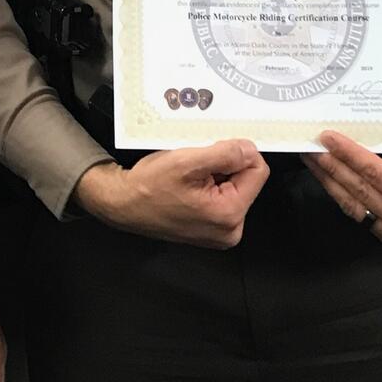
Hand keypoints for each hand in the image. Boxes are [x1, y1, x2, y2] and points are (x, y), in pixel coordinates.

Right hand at [72, 140, 269, 247]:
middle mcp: (230, 229)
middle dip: (225, 165)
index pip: (258, 171)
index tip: (214, 149)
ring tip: (189, 175)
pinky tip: (188, 183)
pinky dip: (209, 183)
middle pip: (246, 179)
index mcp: (229, 215)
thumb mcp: (187, 162)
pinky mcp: (211, 228)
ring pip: (234, 185)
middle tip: (196, 164)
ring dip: (216, 173)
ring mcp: (221, 231)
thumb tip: (250, 149)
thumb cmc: (148, 187)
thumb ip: (226, 154)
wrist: (123, 204)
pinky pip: (222, 196)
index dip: (238, 153)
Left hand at [305, 132, 381, 248]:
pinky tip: (329, 176)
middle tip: (309, 145)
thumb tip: (354, 134)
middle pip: (359, 190)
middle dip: (330, 166)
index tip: (327, 137)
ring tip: (312, 159)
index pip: (374, 174)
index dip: (348, 154)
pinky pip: (359, 213)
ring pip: (353, 205)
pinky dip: (342, 193)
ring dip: (329, 180)